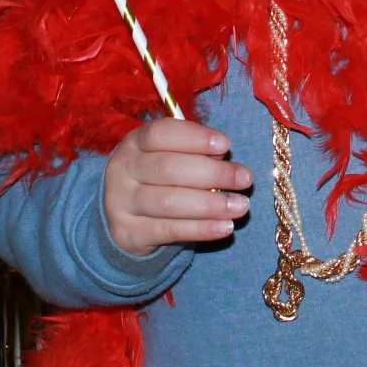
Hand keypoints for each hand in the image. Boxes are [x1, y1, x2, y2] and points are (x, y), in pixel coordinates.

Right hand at [102, 118, 252, 255]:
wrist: (121, 216)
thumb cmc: (155, 178)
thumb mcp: (166, 156)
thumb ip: (193, 153)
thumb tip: (222, 156)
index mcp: (134, 143)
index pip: (160, 133)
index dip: (195, 137)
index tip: (226, 145)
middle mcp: (123, 170)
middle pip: (168, 168)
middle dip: (213, 173)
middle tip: (245, 179)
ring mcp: (122, 203)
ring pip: (169, 202)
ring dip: (211, 204)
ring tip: (240, 205)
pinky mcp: (130, 233)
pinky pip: (170, 231)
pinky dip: (201, 229)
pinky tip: (225, 227)